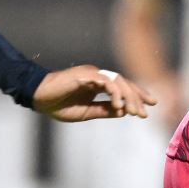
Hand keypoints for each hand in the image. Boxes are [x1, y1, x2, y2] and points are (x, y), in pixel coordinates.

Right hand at [33, 64, 157, 121]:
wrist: (38, 98)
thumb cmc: (58, 105)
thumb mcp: (87, 112)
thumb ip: (104, 111)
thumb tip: (123, 113)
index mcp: (98, 84)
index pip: (123, 87)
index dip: (137, 96)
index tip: (150, 106)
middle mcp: (97, 76)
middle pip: (124, 84)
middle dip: (137, 98)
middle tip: (144, 114)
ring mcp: (92, 74)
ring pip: (118, 81)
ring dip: (128, 97)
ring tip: (133, 112)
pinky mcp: (85, 75)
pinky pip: (105, 81)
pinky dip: (114, 92)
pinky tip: (118, 105)